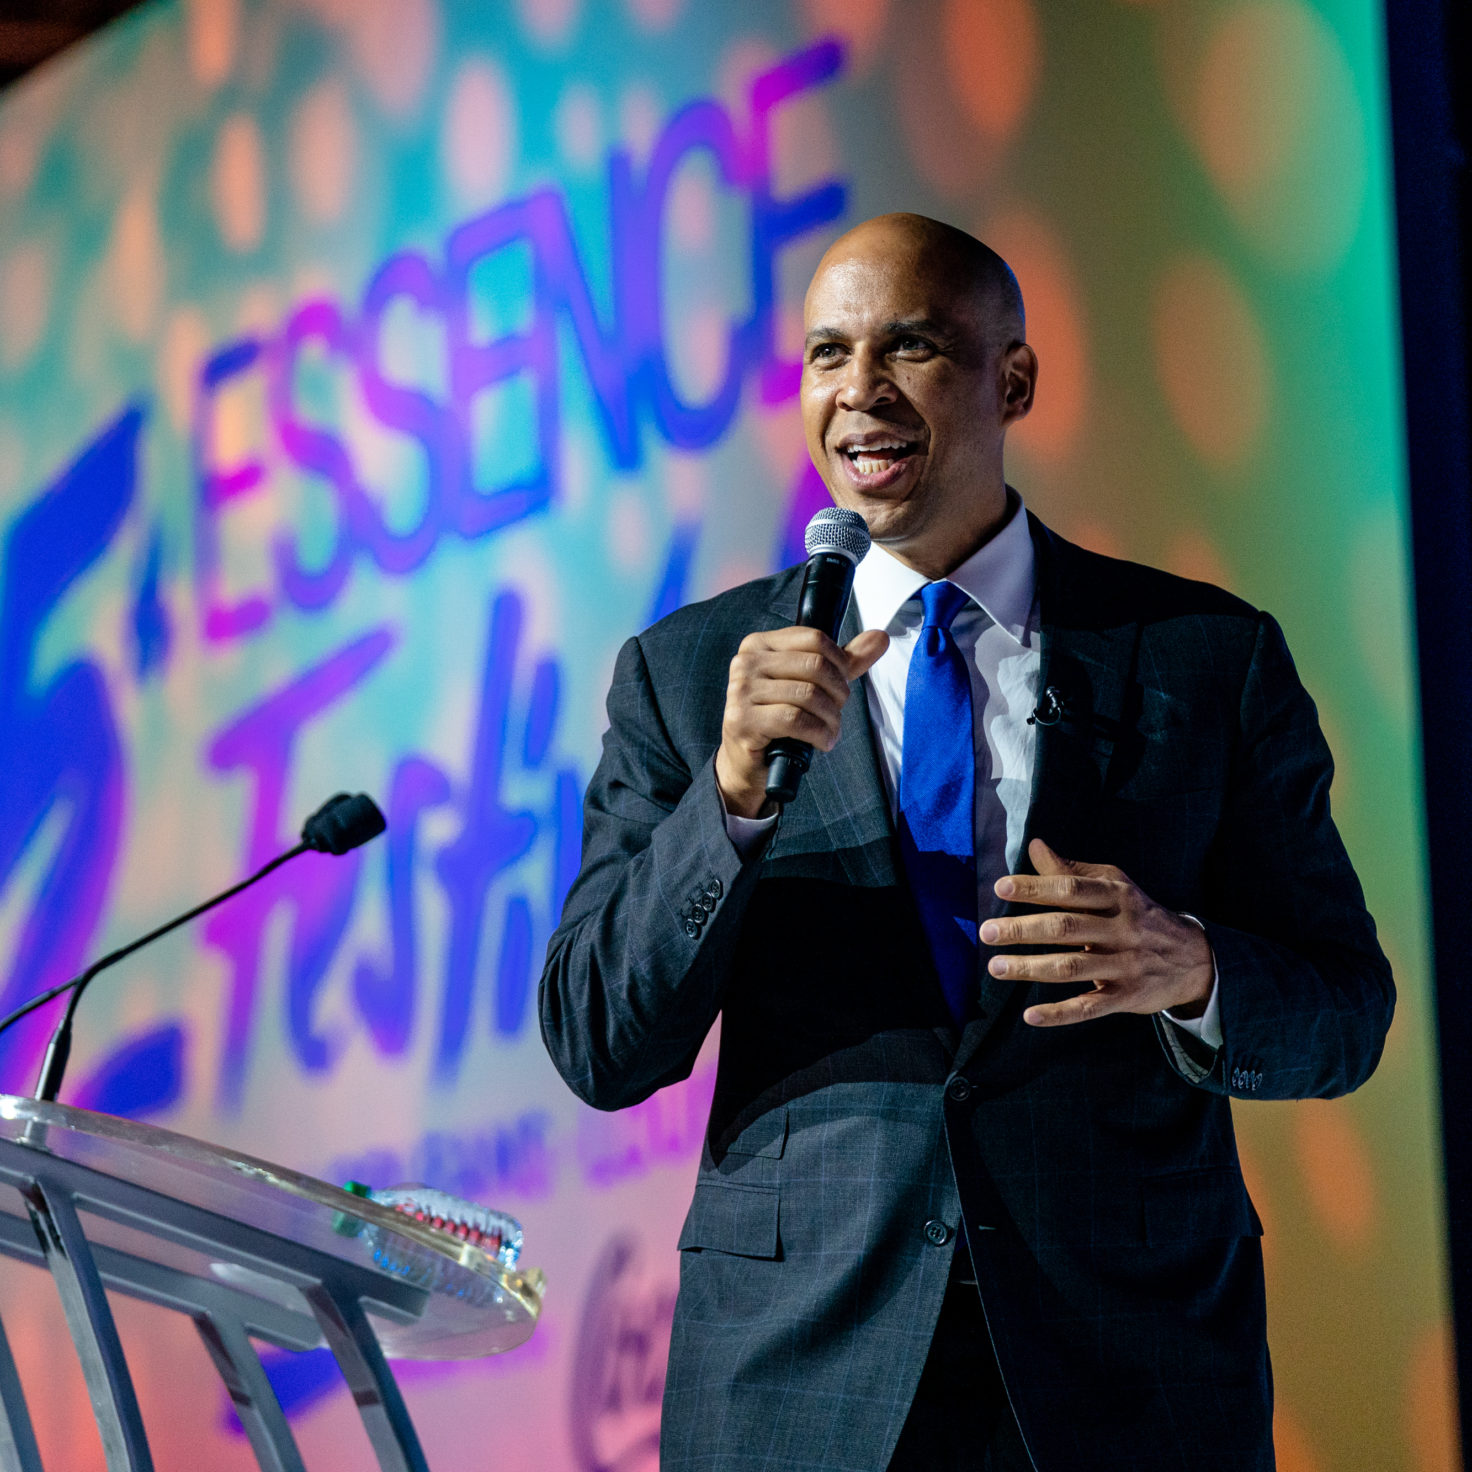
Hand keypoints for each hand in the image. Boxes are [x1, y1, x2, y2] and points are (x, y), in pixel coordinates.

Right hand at [715, 626, 888, 817]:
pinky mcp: (742, 720)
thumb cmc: (779, 720)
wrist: (746, 762)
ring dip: (831, 719)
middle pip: (815, 665)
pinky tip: (821, 741)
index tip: (841, 685)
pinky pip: (795, 720)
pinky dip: (818, 733)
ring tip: (831, 731)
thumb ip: (844, 661)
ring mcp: (740, 690)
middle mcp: (746, 662)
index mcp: (760, 644)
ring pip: (808, 695)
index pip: (815, 638)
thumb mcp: (812, 684)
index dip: (839, 663)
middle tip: (836, 712)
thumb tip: (879, 637)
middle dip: (837, 693)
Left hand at [980, 838, 1214, 1027]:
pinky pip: (1089, 1007)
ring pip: (1071, 967)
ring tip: (996, 967)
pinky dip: (1059, 1013)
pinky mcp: (1126, 996)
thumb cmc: (1139, 914)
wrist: (1194, 957)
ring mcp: (1125, 964)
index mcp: (1116, 895)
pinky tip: (1030, 1015)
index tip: (1001, 888)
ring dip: (1030, 968)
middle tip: (986, 932)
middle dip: (1022, 930)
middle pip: (1065, 928)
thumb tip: (1035, 845)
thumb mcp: (1114, 885)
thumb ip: (1072, 871)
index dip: (1035, 887)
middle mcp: (1121, 929)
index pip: (1070, 889)